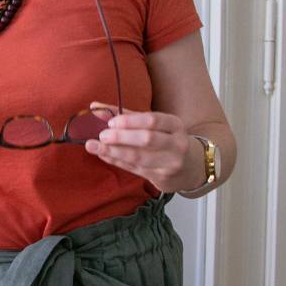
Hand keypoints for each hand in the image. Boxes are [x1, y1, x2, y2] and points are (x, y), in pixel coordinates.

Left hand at [85, 104, 200, 191]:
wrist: (191, 167)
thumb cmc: (167, 140)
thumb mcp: (156, 125)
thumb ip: (127, 116)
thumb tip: (95, 107)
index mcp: (176, 125)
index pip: (153, 120)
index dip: (130, 121)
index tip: (111, 122)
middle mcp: (176, 144)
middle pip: (147, 139)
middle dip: (121, 137)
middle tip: (102, 135)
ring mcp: (170, 163)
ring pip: (139, 157)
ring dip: (114, 152)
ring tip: (94, 146)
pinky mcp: (161, 178)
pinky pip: (134, 169)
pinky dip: (116, 161)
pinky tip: (103, 155)